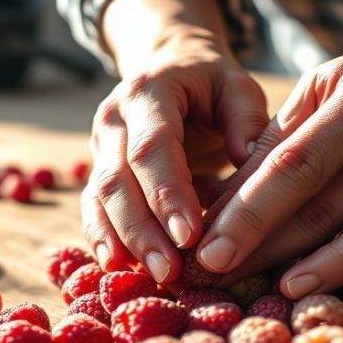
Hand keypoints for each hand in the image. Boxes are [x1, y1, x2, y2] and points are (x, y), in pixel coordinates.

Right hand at [83, 35, 267, 281]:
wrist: (169, 66)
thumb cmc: (211, 84)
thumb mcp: (237, 86)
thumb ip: (247, 119)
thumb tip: (249, 163)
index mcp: (147, 92)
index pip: (153, 148)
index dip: (168, 194)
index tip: (191, 235)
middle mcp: (113, 120)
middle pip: (118, 180)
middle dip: (143, 230)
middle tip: (172, 270)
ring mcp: (99, 147)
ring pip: (101, 200)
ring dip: (125, 242)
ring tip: (155, 276)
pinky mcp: (97, 172)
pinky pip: (94, 209)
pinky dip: (106, 240)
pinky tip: (119, 268)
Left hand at [198, 10, 342, 296]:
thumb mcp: (333, 80)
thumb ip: (284, 135)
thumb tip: (227, 198)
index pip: (288, 163)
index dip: (243, 208)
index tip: (202, 242)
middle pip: (315, 199)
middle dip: (256, 240)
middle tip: (211, 272)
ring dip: (298, 262)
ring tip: (256, 288)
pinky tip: (307, 282)